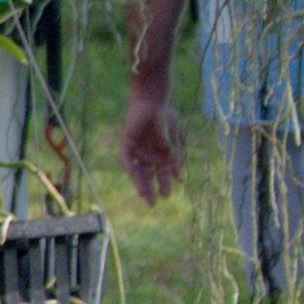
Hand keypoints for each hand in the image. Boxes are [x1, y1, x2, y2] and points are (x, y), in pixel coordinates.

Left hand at [122, 88, 182, 204]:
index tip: (167, 194)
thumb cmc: (166, 117)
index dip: (165, 184)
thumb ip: (175, 154)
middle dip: (151, 189)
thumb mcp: (175, 136)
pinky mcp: (128, 142)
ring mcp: (139, 150)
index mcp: (164, 156)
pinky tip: (132, 172)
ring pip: (138, 170)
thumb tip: (177, 174)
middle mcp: (150, 156)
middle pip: (149, 176)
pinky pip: (127, 157)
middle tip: (153, 203)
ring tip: (144, 195)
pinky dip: (129, 165)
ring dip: (139, 182)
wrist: (153, 100)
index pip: (163, 174)